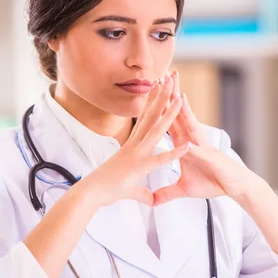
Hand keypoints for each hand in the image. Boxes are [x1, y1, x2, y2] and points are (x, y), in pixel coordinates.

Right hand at [80, 77, 189, 207]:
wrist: (91, 193)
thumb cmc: (106, 189)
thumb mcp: (130, 189)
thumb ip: (143, 192)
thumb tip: (150, 199)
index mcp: (132, 145)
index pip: (145, 119)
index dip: (153, 102)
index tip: (159, 87)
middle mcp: (135, 145)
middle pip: (151, 116)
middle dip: (162, 97)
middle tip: (170, 79)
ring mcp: (137, 154)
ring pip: (156, 131)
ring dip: (169, 115)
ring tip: (180, 99)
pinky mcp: (139, 167)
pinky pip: (159, 159)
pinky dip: (174, 153)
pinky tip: (187, 146)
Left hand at [152, 71, 253, 205]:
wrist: (234, 188)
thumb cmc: (212, 183)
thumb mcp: (184, 189)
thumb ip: (167, 191)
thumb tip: (153, 200)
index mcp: (183, 144)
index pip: (168, 121)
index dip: (158, 106)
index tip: (150, 90)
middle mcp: (192, 140)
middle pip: (178, 114)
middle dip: (170, 95)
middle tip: (163, 75)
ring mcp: (201, 146)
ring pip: (190, 124)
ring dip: (183, 109)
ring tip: (176, 91)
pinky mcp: (210, 157)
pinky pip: (199, 148)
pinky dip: (194, 140)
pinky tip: (188, 131)